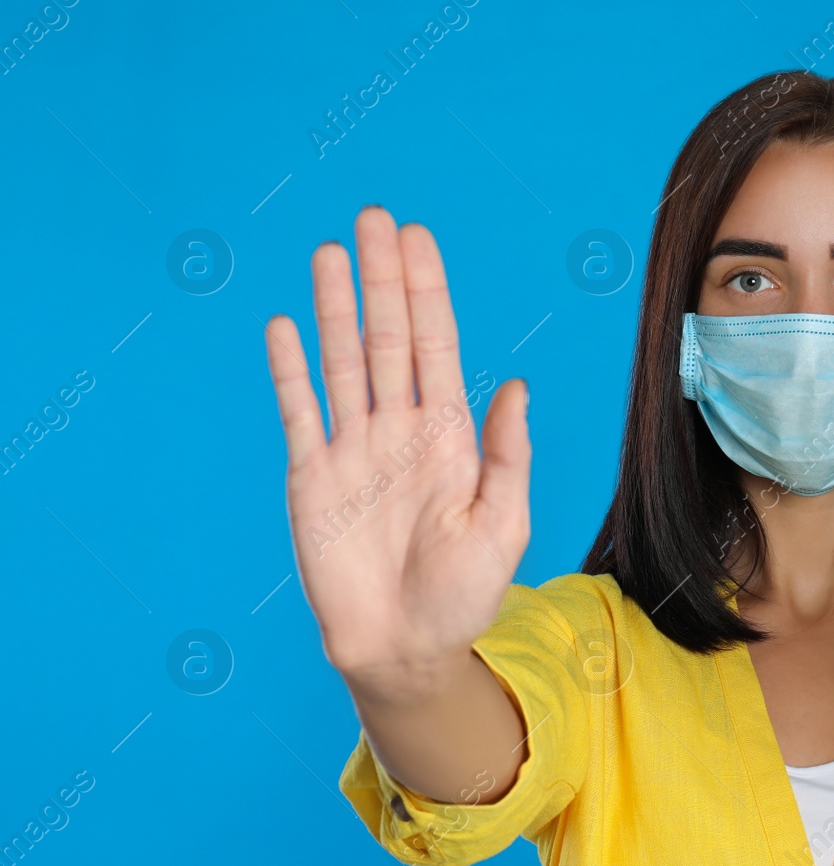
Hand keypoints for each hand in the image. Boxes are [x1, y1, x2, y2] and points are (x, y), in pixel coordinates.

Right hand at [264, 207, 531, 695]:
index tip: (417, 239)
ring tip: (331, 252)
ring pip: (343, 362)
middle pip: (388, 338)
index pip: (435, 346)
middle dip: (382, 279)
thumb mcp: (503, 524)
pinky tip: (285, 325)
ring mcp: (354, 450)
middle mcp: (400, 430)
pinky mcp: (313, 479)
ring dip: (336, 308)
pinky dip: (291, 371)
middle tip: (374, 217)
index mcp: (450, 436)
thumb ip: (507, 454)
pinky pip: (300, 413)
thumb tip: (516, 384)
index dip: (426, 291)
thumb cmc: (464, 593)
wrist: (404, 648)